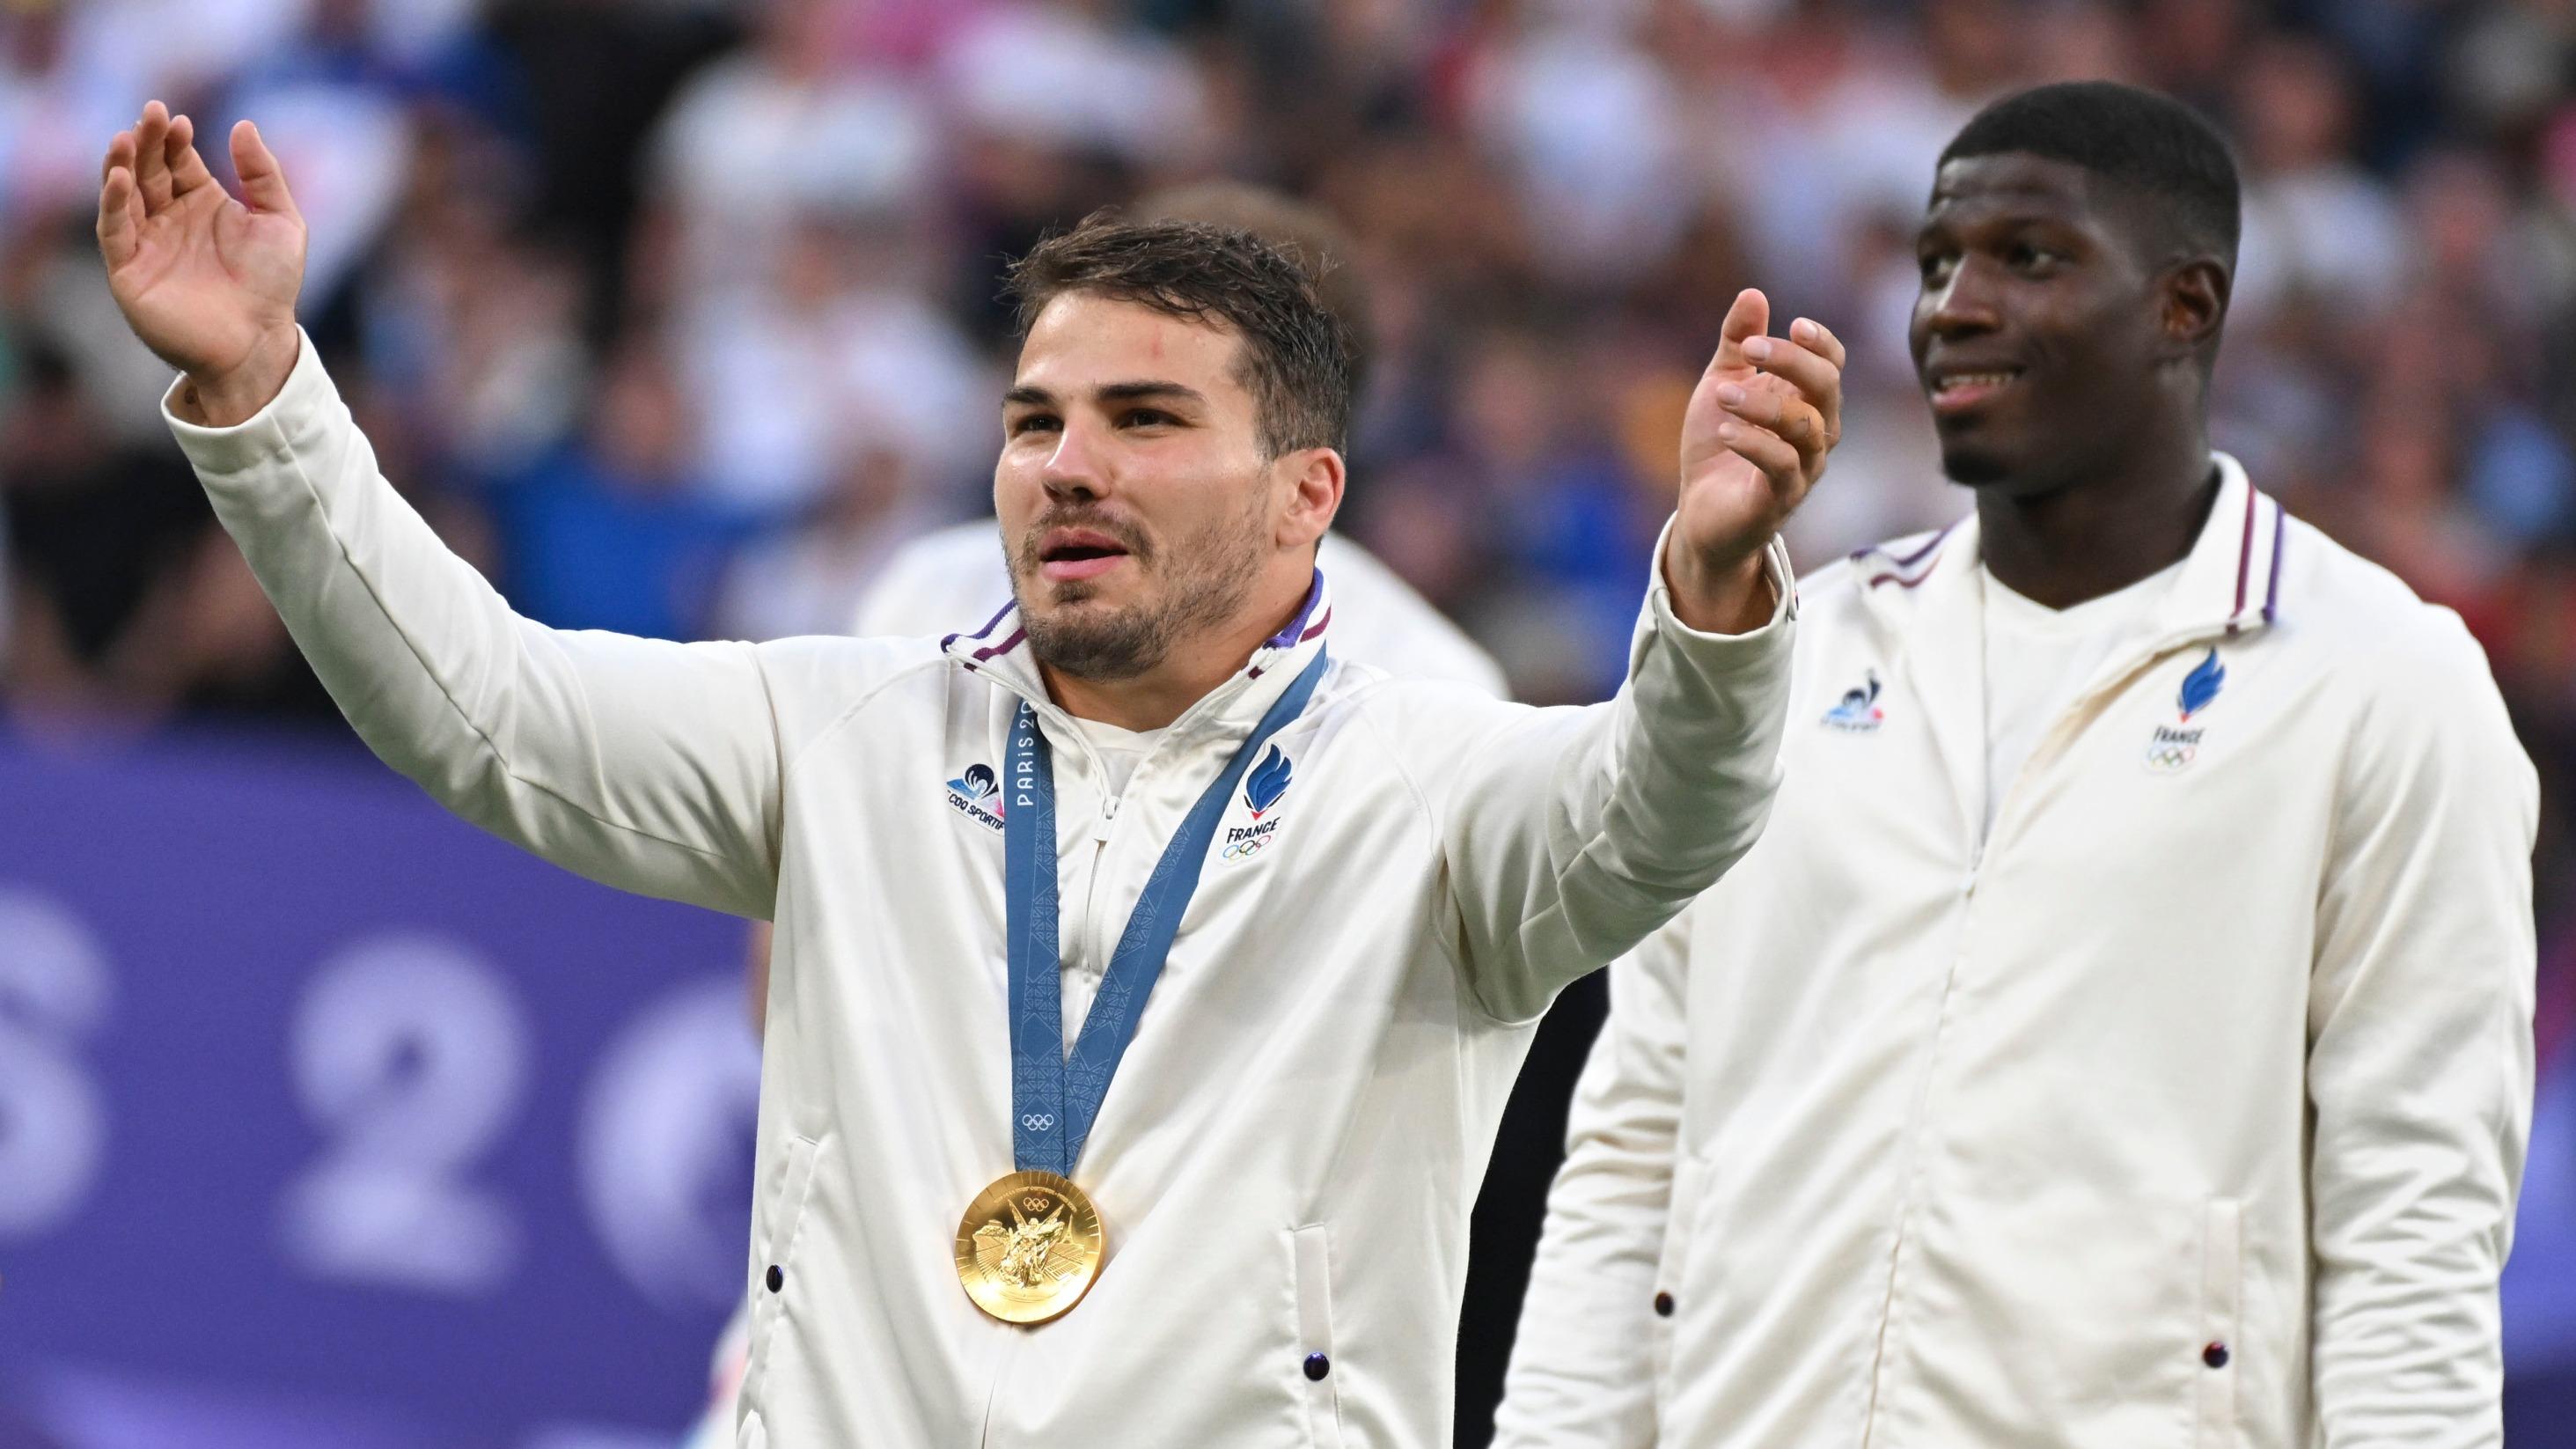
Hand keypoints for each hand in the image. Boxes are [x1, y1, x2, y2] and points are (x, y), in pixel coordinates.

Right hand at [97, 101, 306, 425]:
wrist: (259, 341)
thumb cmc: (273, 286)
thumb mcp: (282, 222)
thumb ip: (263, 174)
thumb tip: (243, 125)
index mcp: (203, 204)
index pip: (178, 160)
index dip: (174, 139)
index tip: (178, 119)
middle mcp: (170, 219)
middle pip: (149, 170)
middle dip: (146, 141)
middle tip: (149, 113)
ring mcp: (147, 243)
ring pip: (124, 195)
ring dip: (121, 164)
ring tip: (124, 137)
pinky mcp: (129, 270)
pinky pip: (114, 230)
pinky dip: (113, 203)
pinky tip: (119, 179)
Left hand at [1667, 289, 1844, 631]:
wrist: (1700, 514)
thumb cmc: (1719, 447)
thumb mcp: (1721, 384)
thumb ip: (1738, 343)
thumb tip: (1753, 293)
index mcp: (1806, 401)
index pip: (1832, 364)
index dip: (1821, 342)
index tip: (1793, 323)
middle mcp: (1815, 433)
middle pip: (1827, 387)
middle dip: (1792, 361)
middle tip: (1752, 349)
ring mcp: (1803, 468)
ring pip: (1805, 426)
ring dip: (1763, 404)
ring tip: (1722, 395)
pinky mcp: (1780, 499)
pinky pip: (1781, 466)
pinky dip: (1753, 443)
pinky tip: (1725, 431)